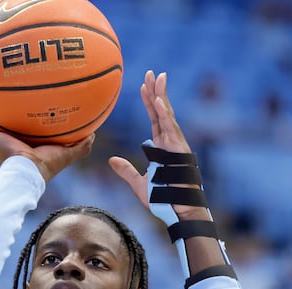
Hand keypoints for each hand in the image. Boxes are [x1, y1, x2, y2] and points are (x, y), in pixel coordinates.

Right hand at [0, 98, 93, 182]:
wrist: (28, 172)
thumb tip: (93, 133)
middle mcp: (10, 141)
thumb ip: (81, 145)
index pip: (24, 127)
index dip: (25, 116)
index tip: (27, 101)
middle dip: (0, 109)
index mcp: (26, 144)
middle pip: (3, 122)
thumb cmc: (47, 165)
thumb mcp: (68, 153)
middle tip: (1, 91)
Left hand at [109, 71, 203, 219]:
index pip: (154, 119)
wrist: (178, 212)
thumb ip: (126, 171)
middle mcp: (170, 142)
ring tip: (157, 78)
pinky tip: (158, 100)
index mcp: (161, 147)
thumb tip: (111, 160)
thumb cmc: (163, 200)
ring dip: (161, 96)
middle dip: (157, 91)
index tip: (143, 86)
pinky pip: (171, 129)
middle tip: (151, 72)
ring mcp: (176, 145)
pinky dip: (164, 114)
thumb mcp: (138, 184)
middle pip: (162, 112)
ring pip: (167, 116)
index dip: (149, 102)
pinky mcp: (179, 151)